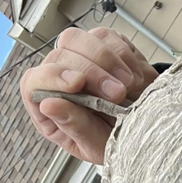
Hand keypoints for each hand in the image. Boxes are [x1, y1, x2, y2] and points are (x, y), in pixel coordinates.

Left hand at [20, 27, 157, 163]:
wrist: (148, 130)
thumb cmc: (117, 142)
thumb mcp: (96, 145)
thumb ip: (74, 125)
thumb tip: (48, 105)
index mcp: (50, 109)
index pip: (33, 81)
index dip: (51, 77)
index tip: (77, 84)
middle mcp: (60, 79)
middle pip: (59, 56)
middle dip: (91, 73)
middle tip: (117, 95)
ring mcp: (80, 58)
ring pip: (79, 40)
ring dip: (107, 61)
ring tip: (127, 87)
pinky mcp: (102, 45)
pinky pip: (107, 37)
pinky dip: (124, 56)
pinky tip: (134, 79)